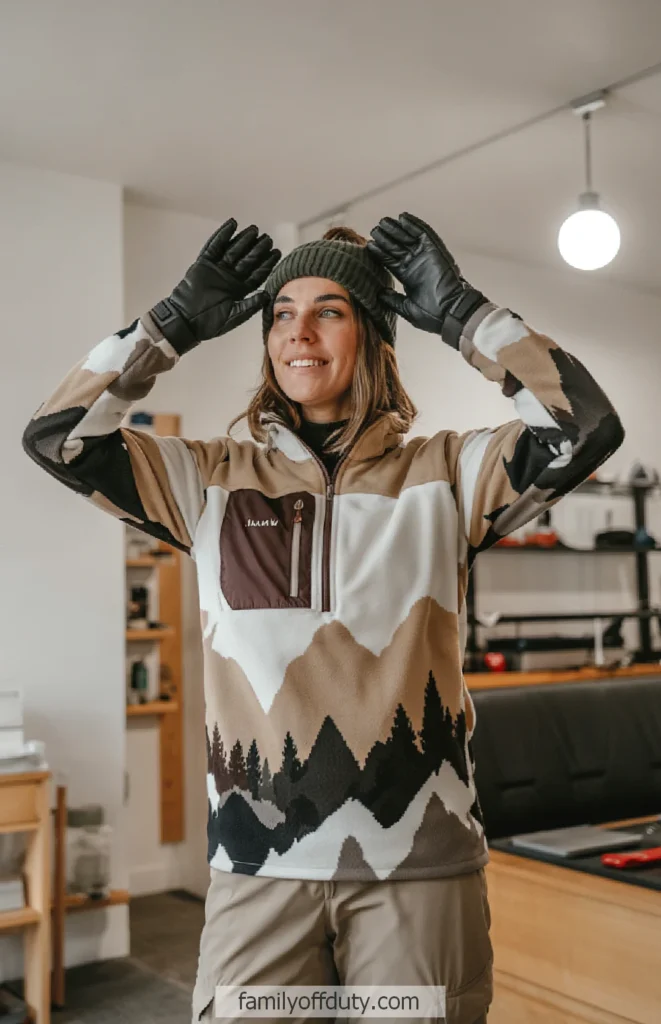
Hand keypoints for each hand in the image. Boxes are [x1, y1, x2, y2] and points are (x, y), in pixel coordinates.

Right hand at [149, 218, 280, 353]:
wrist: (187, 321)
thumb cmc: (210, 322)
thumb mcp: (234, 316)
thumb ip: (250, 305)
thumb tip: (267, 295)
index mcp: (240, 289)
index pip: (256, 274)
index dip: (266, 264)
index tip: (276, 253)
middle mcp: (230, 277)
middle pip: (247, 260)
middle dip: (258, 249)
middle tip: (268, 239)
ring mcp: (217, 269)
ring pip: (233, 250)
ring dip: (243, 240)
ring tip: (254, 230)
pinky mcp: (204, 263)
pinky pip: (214, 246)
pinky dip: (223, 235)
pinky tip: (232, 224)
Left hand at [366, 212, 487, 347]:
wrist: (451, 313)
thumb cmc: (433, 316)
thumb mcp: (408, 309)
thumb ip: (393, 301)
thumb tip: (378, 294)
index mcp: (408, 277)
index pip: (391, 260)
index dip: (380, 252)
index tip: (369, 244)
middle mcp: (416, 265)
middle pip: (397, 247)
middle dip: (386, 238)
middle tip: (375, 229)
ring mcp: (426, 257)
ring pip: (408, 238)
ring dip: (396, 229)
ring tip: (384, 222)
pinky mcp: (435, 251)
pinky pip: (424, 234)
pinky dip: (414, 225)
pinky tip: (403, 217)